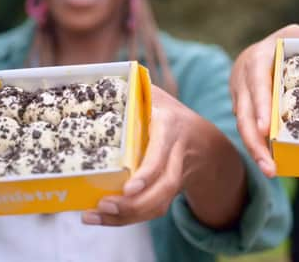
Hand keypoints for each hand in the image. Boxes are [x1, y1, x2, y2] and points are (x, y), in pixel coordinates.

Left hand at [82, 85, 245, 227]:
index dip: (148, 172)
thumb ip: (131, 88)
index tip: (129, 188)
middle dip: (135, 203)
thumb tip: (94, 80)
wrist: (204, 142)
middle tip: (103, 205)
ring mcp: (175, 176)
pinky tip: (102, 217)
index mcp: (170, 128)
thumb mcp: (154, 95)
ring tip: (93, 216)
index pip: (163, 154)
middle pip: (164, 187)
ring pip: (158, 203)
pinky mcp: (167, 193)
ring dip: (126, 216)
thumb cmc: (167, 113)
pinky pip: (152, 209)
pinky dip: (126, 218)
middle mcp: (177, 154)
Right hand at [230, 24, 298, 176]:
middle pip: (244, 111)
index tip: (267, 130)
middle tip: (269, 166)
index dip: (261, 106)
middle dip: (255, 140)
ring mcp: (238, 92)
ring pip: (242, 124)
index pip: (258, 83)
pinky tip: (270, 163)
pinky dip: (258, 145)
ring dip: (255, 149)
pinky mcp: (239, 106)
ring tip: (270, 171)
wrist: (259, 49)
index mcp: (259, 57)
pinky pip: (247, 127)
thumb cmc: (288, 45)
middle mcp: (243, 76)